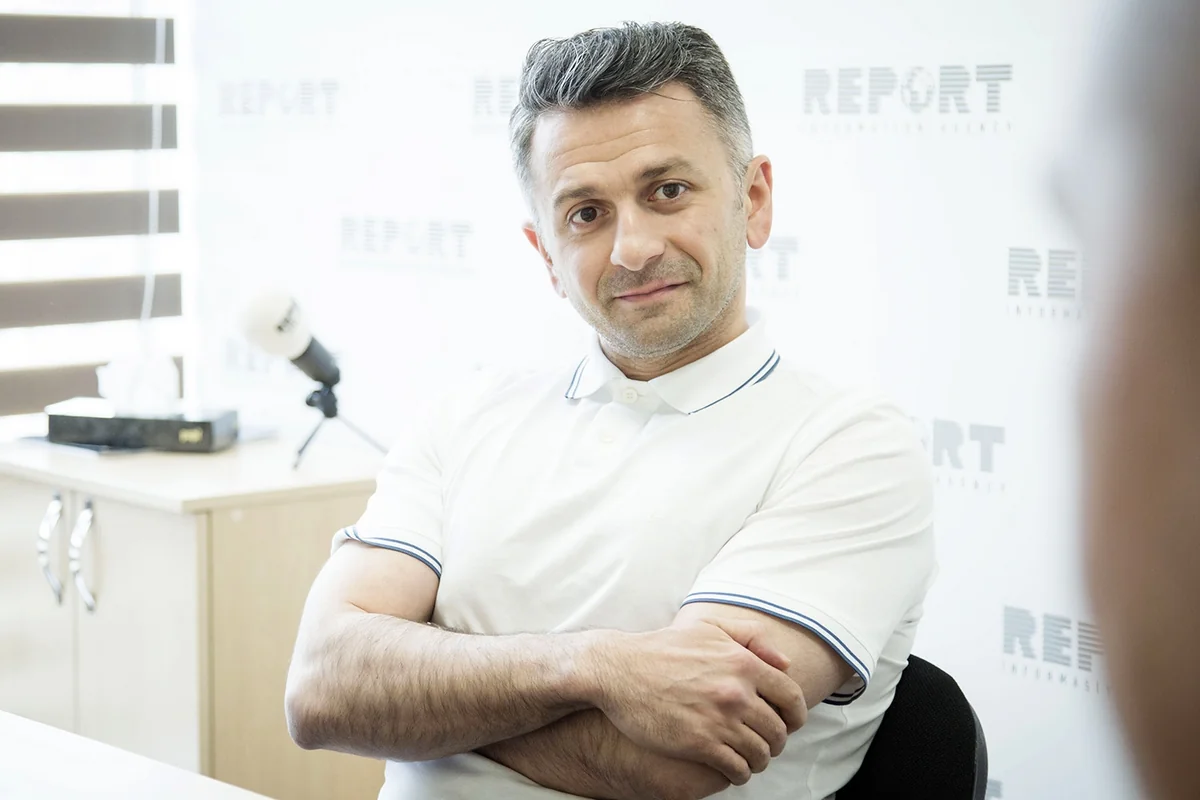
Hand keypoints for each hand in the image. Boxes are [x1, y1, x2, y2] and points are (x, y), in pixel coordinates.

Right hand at [588, 619, 806, 785]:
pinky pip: (737, 768)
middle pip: (778, 730)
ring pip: (760, 753)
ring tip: (749, 759)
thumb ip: (750, 638)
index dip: (795, 715)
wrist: (619, 670)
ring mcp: (719, 720)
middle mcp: (736, 692)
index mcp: (743, 663)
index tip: (788, 723)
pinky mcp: (700, 744)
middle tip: (766, 744)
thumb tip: (785, 663)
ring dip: (759, 760)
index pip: (791, 697)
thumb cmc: (663, 649)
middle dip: (776, 741)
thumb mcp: (708, 630)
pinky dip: (740, 773)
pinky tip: (732, 769)